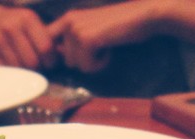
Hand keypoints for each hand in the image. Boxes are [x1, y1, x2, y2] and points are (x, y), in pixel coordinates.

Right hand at [0, 5, 56, 69]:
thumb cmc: (18, 21)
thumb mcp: (33, 21)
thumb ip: (47, 36)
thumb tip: (62, 55)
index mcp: (27, 18)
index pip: (45, 47)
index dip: (51, 59)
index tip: (51, 62)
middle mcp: (11, 28)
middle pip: (32, 61)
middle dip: (39, 67)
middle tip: (39, 66)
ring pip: (20, 68)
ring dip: (26, 71)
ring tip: (27, 65)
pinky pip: (7, 70)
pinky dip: (14, 71)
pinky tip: (16, 65)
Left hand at [48, 0, 169, 72]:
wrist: (146, 15)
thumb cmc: (123, 27)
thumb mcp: (92, 31)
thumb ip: (74, 43)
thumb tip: (55, 63)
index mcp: (68, 18)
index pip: (48, 45)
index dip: (55, 58)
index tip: (67, 62)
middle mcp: (68, 21)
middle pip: (66, 61)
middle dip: (84, 61)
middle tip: (102, 46)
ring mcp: (76, 29)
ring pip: (76, 65)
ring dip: (93, 62)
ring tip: (108, 44)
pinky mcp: (86, 39)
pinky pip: (87, 67)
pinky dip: (101, 64)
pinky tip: (111, 48)